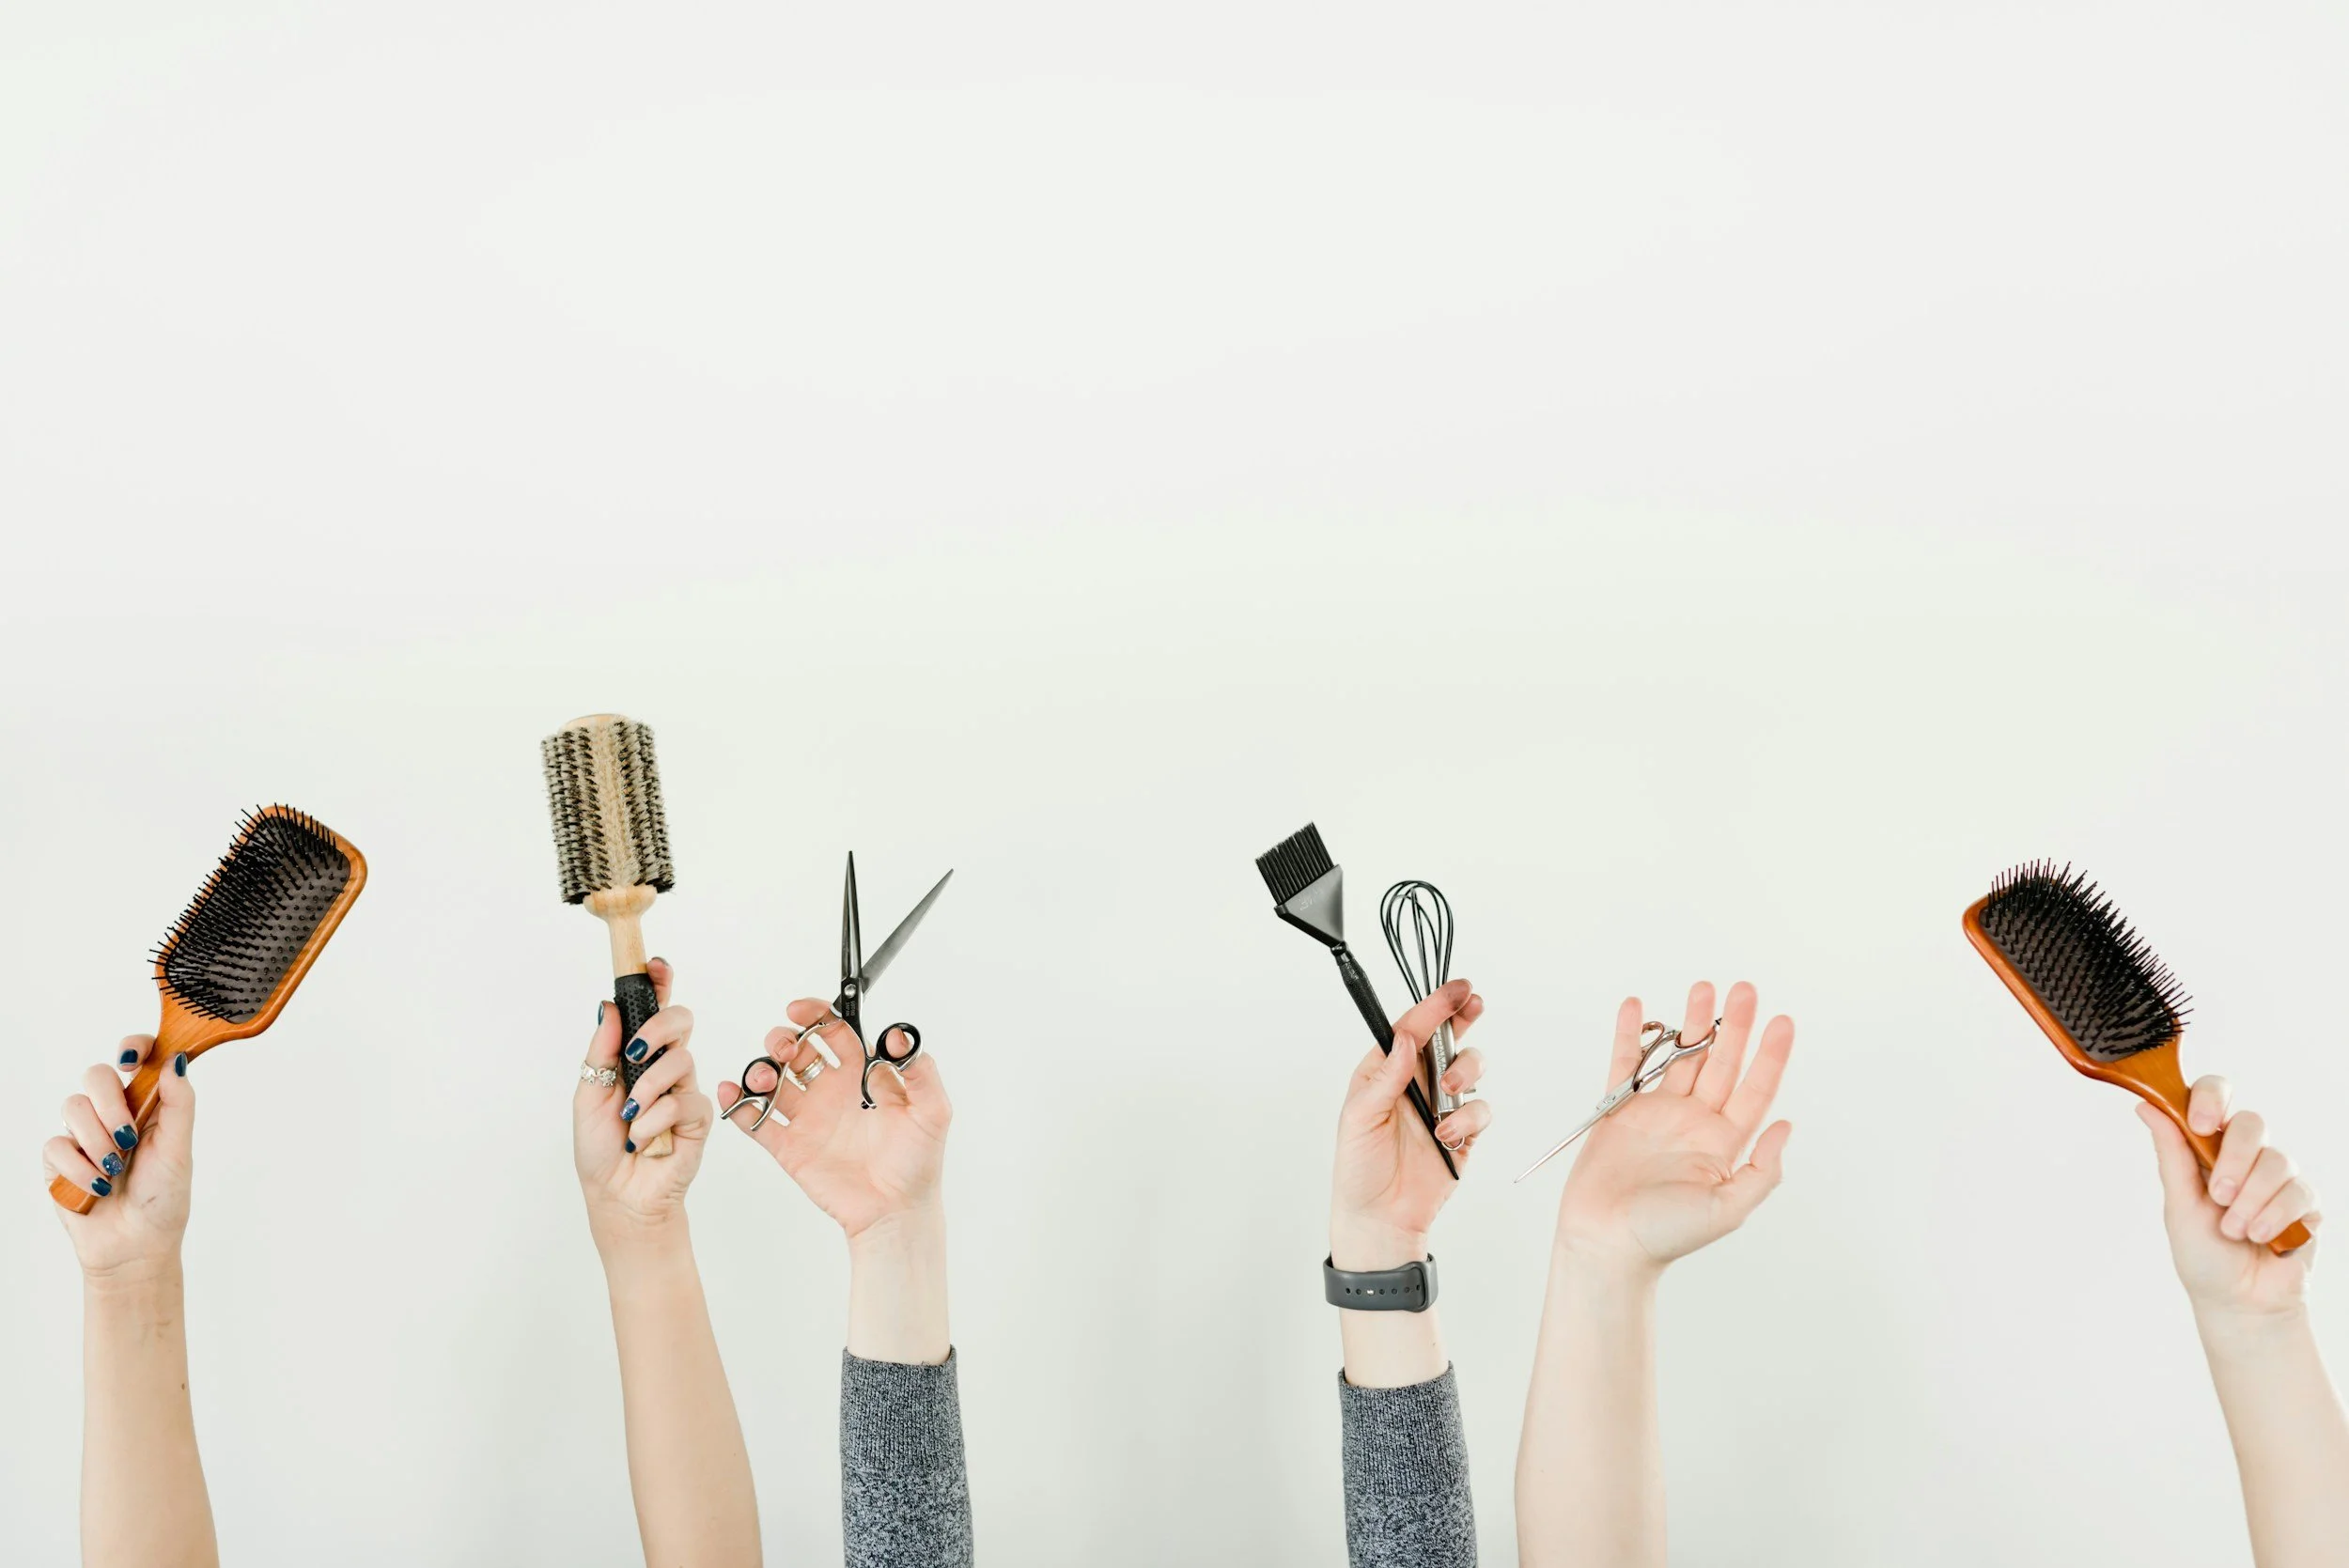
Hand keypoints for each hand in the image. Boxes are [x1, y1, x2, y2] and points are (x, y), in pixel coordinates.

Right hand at [43, 1036, 193, 1280]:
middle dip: (111, 1103)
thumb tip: (177, 1060)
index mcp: (148, 1103)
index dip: (132, 1048)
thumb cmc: (164, 1197)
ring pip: (73, 1106)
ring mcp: (83, 1134)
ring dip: (98, 1141)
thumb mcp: (178, 1149)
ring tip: (116, 1170)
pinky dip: (79, 1167)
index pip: (136, 1057)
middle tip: (128, 1135)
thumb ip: (179, 1103)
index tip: (130, 1062)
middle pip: (97, 1075)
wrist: (136, 1246)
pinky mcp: (59, 1160)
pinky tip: (97, 1186)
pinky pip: (56, 1143)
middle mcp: (114, 1112)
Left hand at [575, 958, 713, 1247]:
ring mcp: (685, 1091)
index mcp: (638, 1056)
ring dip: (648, 1087)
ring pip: (682, 1060)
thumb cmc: (601, 1149)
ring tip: (631, 1115)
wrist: (616, 1195)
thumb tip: (608, 1006)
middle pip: (681, 1020)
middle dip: (660, 1026)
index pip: (655, 1010)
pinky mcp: (699, 1120)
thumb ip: (601, 1050)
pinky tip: (644, 1137)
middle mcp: (665, 1068)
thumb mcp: (588, 1093)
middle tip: (637, 1050)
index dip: (659, 982)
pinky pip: (686, 1102)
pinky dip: (657, 1118)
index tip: (654, 965)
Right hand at [716, 997, 951, 1240]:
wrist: (897, 1212)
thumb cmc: (917, 1163)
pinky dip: (739, 1103)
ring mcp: (808, 1118)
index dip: (816, 1015)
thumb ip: (920, 1070)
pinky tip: (732, 1092)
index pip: (834, 1032)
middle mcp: (831, 1091)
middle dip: (784, 1039)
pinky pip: (756, 1120)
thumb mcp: (932, 1111)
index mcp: (861, 1075)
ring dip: (761, 1069)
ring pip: (773, 1081)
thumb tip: (898, 1036)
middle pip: (797, 1051)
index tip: (800, 1009)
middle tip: (785, 1047)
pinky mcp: (790, 1147)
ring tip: (765, 1077)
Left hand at [1329, 978, 1489, 1266]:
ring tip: (1447, 1093)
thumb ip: (1387, 1077)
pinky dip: (1469, 1118)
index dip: (1434, 1005)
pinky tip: (1448, 1136)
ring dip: (1464, 1072)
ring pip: (1470, 1068)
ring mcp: (1442, 1105)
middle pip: (1447, 1037)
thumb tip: (1407, 1038)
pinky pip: (1480, 1110)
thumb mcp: (1360, 1117)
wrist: (1381, 1218)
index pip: (1411, 1028)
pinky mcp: (1463, 1132)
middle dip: (1462, 1017)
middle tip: (1473, 1004)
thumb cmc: (1359, 1167)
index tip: (1456, 989)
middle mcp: (1416, 1081)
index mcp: (1385, 1070)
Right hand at [1554, 982, 1793, 1277]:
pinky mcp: (1618, 1111)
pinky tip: (1638, 1008)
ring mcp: (1656, 1113)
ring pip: (1678, 1057)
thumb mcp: (1728, 1209)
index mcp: (1723, 1142)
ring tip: (1703, 988)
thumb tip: (1788, 1125)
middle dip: (1734, 1025)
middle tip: (1745, 989)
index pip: (1754, 1088)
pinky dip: (1629, 1036)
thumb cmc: (1666, 1235)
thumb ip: (1762, 1169)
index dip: (1770, 1055)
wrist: (1606, 1243)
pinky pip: (1626, 1065)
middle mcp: (1693, 1122)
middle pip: (1720, 1062)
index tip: (1782, 1021)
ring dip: (1691, 1024)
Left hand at [2139, 1079, 2321, 1322]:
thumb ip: (2171, 1153)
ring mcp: (2278, 1178)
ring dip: (2251, 1199)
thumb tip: (2145, 1104)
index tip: (2199, 1124)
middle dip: (2233, 1160)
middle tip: (2218, 1196)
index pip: (2215, 1096)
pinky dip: (2275, 1216)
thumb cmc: (2203, 1254)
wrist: (2239, 1303)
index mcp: (2208, 1147)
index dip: (2210, 1098)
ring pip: (2277, 1159)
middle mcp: (2245, 1155)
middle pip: (2251, 1122)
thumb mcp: (2178, 1204)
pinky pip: (2299, 1191)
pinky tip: (2261, 1237)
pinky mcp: (2306, 1203)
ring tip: (2236, 1230)